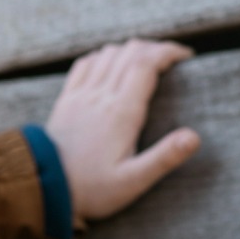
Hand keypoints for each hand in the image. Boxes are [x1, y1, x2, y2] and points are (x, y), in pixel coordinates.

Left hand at [43, 39, 199, 223]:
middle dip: (155, 48)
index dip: (168, 52)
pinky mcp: (66, 100)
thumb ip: (165, 158)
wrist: (45, 188)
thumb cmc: (93, 190)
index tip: (186, 56)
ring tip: (148, 61)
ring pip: (108, 53)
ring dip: (131, 50)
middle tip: (173, 59)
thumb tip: (194, 137)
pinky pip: (85, 64)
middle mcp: (100, 96)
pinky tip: (112, 64)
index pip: (146, 64)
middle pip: (130, 52)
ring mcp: (81, 95)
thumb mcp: (133, 181)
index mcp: (121, 112)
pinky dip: (104, 56)